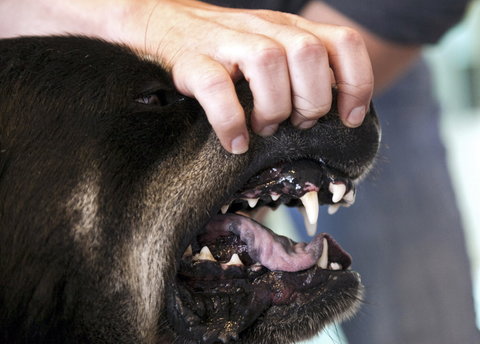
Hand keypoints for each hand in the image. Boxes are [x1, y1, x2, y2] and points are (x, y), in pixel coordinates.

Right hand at [0, 0, 373, 153]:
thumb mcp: (271, 53)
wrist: (162, 24)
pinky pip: (217, 89)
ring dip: (273, 109)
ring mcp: (226, 41)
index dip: (356, 82)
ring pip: (268, 63)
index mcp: (290, 29)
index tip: (349, 118)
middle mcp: (264, 29)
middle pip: (308, 55)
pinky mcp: (191, 60)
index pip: (342, 42)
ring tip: (264, 129)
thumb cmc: (227, 53)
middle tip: (296, 123)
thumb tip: (336, 118)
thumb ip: (302, 75)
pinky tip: (235, 142)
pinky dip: (231, 122)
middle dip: (311, 101)